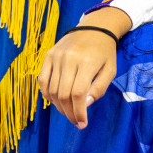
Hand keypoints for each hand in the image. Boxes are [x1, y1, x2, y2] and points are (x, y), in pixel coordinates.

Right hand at [37, 7, 132, 127]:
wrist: (94, 28)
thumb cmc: (104, 52)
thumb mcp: (110, 71)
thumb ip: (99, 89)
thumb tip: (84, 105)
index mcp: (87, 63)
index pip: (78, 94)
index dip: (78, 112)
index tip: (82, 124)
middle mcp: (69, 59)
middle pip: (63, 94)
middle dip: (69, 112)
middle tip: (75, 121)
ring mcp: (56, 57)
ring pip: (51, 89)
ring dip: (58, 106)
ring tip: (67, 112)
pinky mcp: (48, 56)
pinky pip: (42, 80)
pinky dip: (46, 94)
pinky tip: (55, 101)